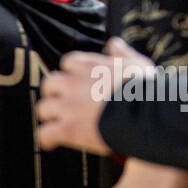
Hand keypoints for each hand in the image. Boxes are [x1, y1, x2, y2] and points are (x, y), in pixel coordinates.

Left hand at [37, 38, 150, 154]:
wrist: (144, 112)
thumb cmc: (144, 89)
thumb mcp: (136, 63)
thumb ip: (122, 53)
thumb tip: (114, 44)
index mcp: (89, 67)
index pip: (69, 63)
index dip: (72, 74)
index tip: (77, 82)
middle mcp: (73, 83)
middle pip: (49, 83)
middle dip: (54, 93)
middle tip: (63, 103)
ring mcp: (67, 106)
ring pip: (43, 108)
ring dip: (49, 116)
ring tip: (58, 123)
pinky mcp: (67, 128)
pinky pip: (45, 134)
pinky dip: (47, 139)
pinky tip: (53, 143)